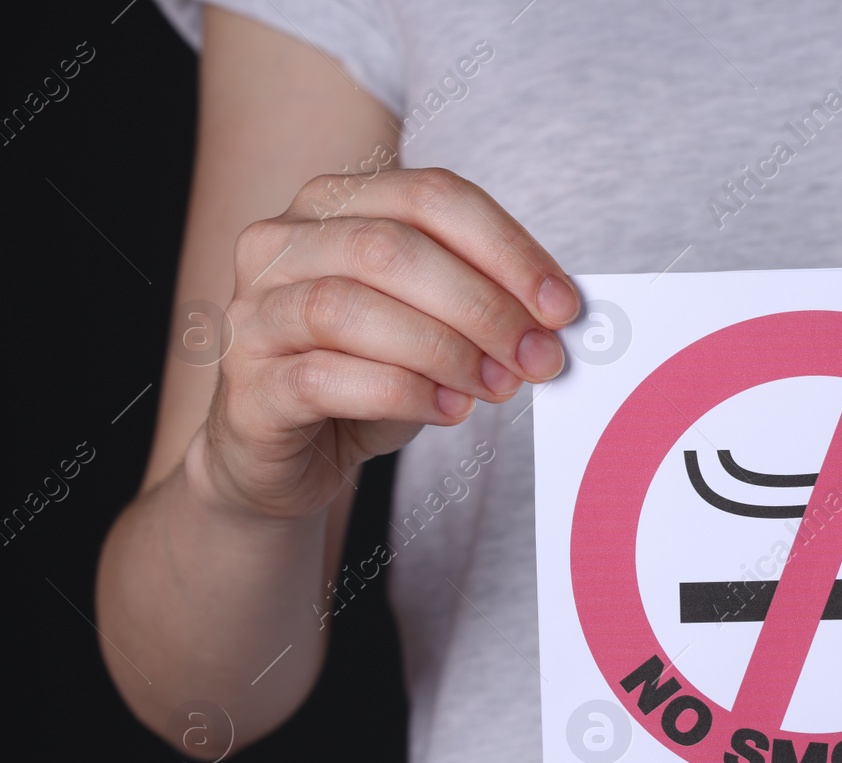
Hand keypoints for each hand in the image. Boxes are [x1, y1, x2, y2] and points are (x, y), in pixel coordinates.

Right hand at [190, 167, 577, 519]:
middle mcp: (282, 244)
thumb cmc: (366, 377)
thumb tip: (557, 318)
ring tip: (498, 386)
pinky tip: (448, 408)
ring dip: (444, 349)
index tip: (562, 306)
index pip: (431, 196)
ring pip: (348, 306)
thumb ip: (484, 306)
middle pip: (391, 247)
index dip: (507, 249)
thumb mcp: (433, 328)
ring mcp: (254, 313)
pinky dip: (400, 392)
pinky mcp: (248, 386)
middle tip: (538, 356)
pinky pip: (324, 376)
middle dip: (483, 305)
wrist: (283, 456)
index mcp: (335, 205)